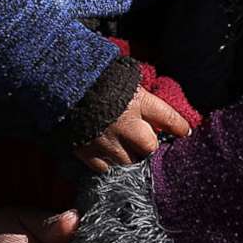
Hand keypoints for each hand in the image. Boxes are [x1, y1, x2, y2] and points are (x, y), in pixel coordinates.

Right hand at [72, 86, 193, 172]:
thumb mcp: (122, 76)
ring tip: (120, 145)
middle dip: (147, 143)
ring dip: (127, 154)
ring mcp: (108, 142)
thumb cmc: (92, 75)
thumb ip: (137, 93)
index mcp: (139, 102)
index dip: (178, 127)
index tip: (183, 132)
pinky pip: (106, 167)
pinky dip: (107, 162)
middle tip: (141, 138)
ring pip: (129, 161)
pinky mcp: (89, 152)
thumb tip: (149, 106)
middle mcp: (128, 125)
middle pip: (150, 146)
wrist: (58, 83)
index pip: (169, 119)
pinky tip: (103, 152)